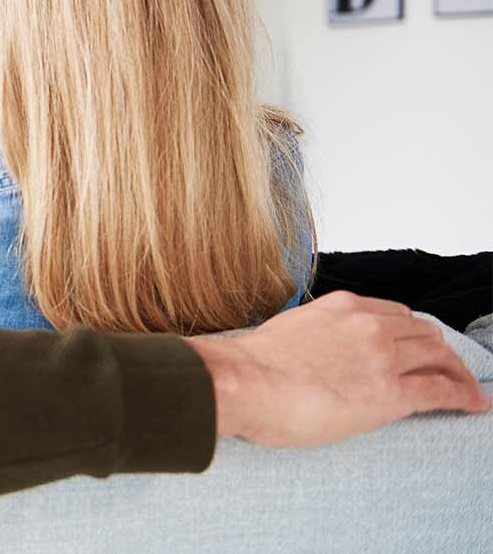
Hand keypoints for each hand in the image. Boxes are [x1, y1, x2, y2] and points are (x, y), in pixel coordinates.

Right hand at [187, 291, 488, 446]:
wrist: (242, 383)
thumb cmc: (250, 366)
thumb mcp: (285, 330)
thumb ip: (311, 333)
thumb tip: (311, 350)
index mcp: (341, 306)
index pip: (394, 314)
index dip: (411, 332)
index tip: (415, 346)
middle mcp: (368, 324)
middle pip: (423, 331)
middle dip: (439, 351)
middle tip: (446, 369)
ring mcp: (382, 356)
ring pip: (438, 356)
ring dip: (457, 372)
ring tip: (466, 389)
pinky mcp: (389, 392)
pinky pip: (441, 389)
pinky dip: (464, 395)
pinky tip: (474, 404)